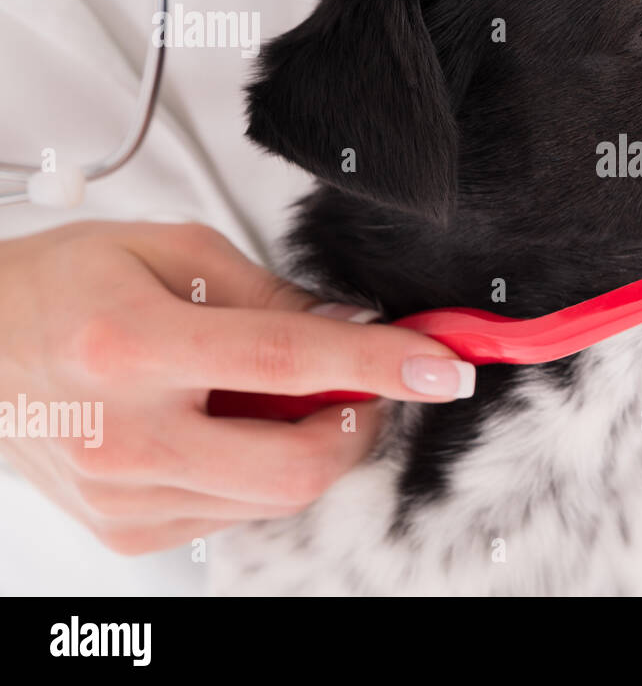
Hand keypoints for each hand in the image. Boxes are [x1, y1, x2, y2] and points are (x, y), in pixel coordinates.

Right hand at [0, 222, 473, 554]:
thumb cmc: (62, 288)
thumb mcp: (169, 250)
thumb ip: (270, 293)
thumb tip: (351, 330)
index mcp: (132, 345)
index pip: (289, 362)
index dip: (381, 366)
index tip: (443, 366)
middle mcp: (125, 432)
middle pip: (295, 465)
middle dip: (359, 427)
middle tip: (363, 387)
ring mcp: (123, 493)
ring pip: (274, 496)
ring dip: (308, 445)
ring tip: (268, 394)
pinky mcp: (126, 527)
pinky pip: (237, 513)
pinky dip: (260, 470)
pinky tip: (228, 425)